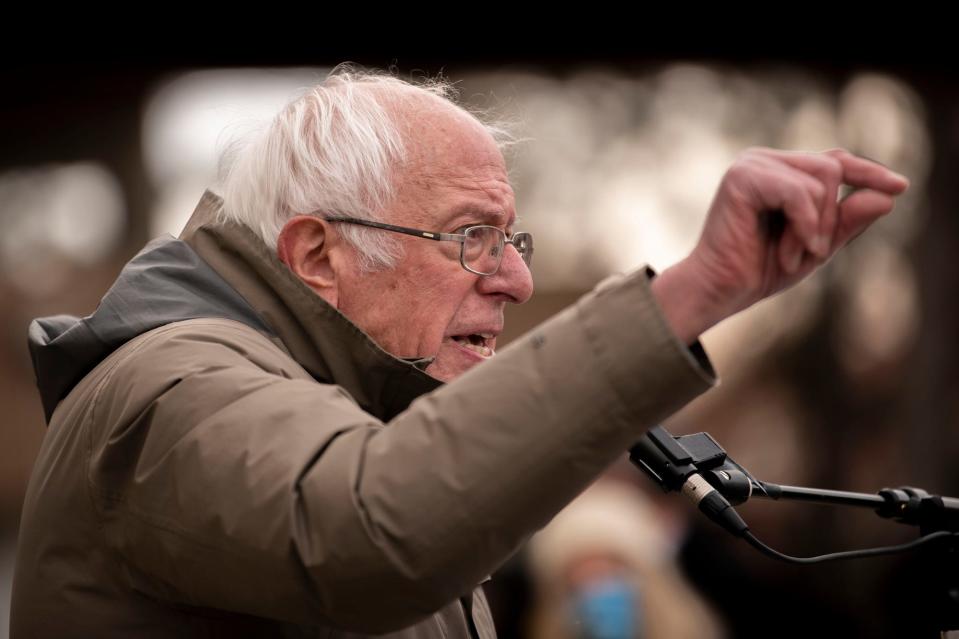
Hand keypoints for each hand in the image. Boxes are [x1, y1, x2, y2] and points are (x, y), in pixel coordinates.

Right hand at [651, 148, 909, 343]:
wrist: (721, 289)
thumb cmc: (760, 269)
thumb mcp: (817, 245)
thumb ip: (848, 220)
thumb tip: (888, 196)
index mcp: (779, 171)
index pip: (833, 160)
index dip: (867, 171)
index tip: (900, 187)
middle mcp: (764, 160)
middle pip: (832, 167)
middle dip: (831, 216)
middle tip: (813, 253)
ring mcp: (751, 164)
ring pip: (821, 178)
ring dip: (816, 226)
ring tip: (793, 256)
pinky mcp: (743, 177)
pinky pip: (799, 192)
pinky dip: (804, 225)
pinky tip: (790, 251)